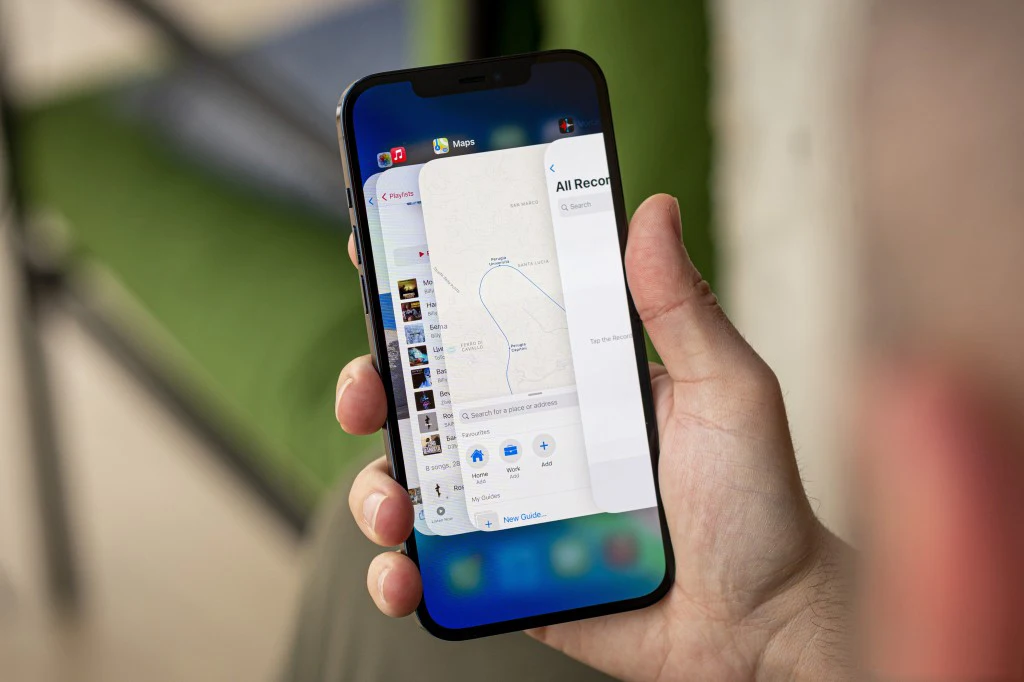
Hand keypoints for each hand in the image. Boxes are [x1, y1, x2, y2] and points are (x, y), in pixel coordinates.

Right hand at [336, 195, 849, 680]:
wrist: (758, 625)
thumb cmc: (754, 502)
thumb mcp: (726, 391)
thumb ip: (682, 308)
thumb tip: (654, 209)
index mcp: (572, 379)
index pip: (486, 321)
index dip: (425, 291)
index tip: (382, 257)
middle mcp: (530, 432)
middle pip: (425, 396)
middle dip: (372, 382)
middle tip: (367, 391)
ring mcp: (511, 502)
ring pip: (411, 478)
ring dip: (373, 485)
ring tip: (394, 506)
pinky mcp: (502, 571)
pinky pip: (431, 565)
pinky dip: (396, 572)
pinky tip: (406, 575)